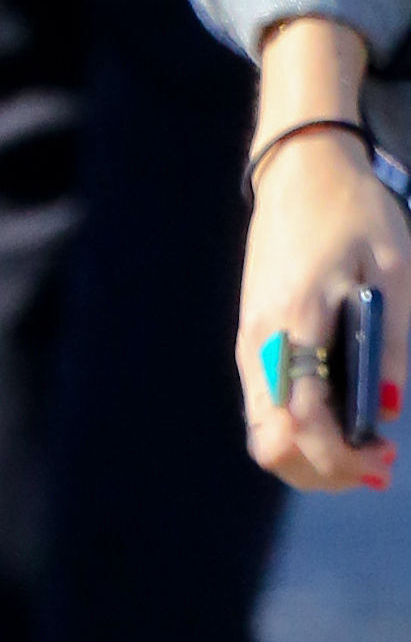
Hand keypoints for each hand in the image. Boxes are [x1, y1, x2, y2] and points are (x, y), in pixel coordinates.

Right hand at [238, 124, 410, 491]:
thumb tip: (389, 409)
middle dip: (323, 470)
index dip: (339, 456)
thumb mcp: (391, 271)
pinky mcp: (252, 339)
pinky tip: (341, 421)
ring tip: (364, 450)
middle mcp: (258, 343)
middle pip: (270, 443)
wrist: (299, 171)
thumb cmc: (351, 212)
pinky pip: (267, 407)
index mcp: (292, 323)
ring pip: (264, 431)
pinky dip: (300, 430)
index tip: (383, 461)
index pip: (301, 421)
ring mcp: (249, 344)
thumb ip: (389, 342)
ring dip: (311, 455)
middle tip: (377, 466)